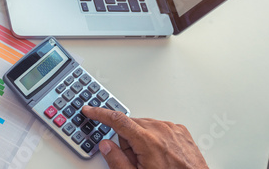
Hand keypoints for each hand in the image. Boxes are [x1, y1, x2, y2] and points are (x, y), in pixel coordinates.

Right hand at [82, 106, 208, 168]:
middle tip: (134, 160)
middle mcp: (160, 130)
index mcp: (147, 140)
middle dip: (127, 140)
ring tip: (151, 160)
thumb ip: (117, 160)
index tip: (89, 110)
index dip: (99, 114)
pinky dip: (155, 138)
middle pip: (130, 125)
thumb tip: (106, 145)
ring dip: (141, 139)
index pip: (116, 120)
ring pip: (144, 126)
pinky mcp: (181, 131)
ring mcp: (172, 129)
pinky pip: (159, 128)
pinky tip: (161, 155)